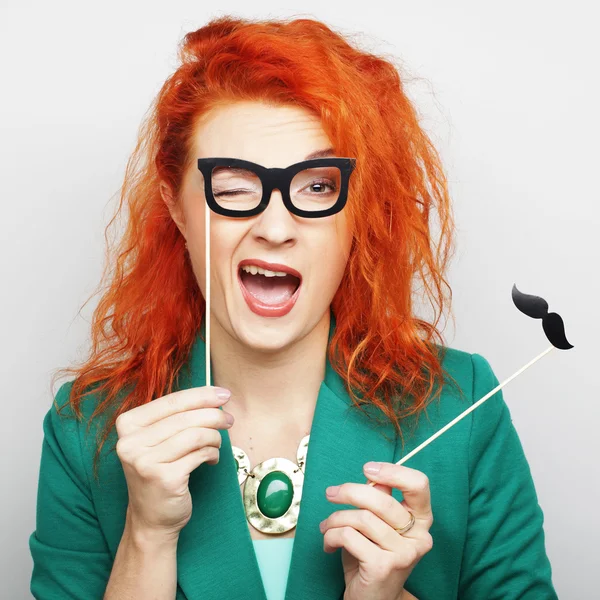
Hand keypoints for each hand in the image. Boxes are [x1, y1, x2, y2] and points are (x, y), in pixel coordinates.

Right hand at [115, 386, 234, 539]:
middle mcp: (130, 442)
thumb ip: (177, 417)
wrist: (150, 518)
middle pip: (186, 417)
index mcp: (128, 424)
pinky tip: (211, 459)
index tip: (223, 394)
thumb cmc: (159, 472)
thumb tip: (213, 396)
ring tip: (217, 444)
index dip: (202, 395)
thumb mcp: (158, 440)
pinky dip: (212, 454)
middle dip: (214, 415)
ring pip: (196, 434)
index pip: (171, 401)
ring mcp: (144, 461)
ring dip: (214, 437)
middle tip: (229, 419)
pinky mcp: (163, 478)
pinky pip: (200, 454)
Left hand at [320, 462, 432, 599]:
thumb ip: (378, 500)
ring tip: (327, 526)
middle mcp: (419, 537)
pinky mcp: (383, 566)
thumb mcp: (376, 524)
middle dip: (349, 492)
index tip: (368, 468)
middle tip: (330, 493)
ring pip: (361, 518)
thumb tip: (371, 478)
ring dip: (336, 519)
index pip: (419, 485)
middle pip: (382, 500)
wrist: (372, 599)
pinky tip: (329, 544)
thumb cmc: (371, 555)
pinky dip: (331, 536)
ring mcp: (404, 553)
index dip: (393, 471)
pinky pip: (349, 536)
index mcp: (421, 520)